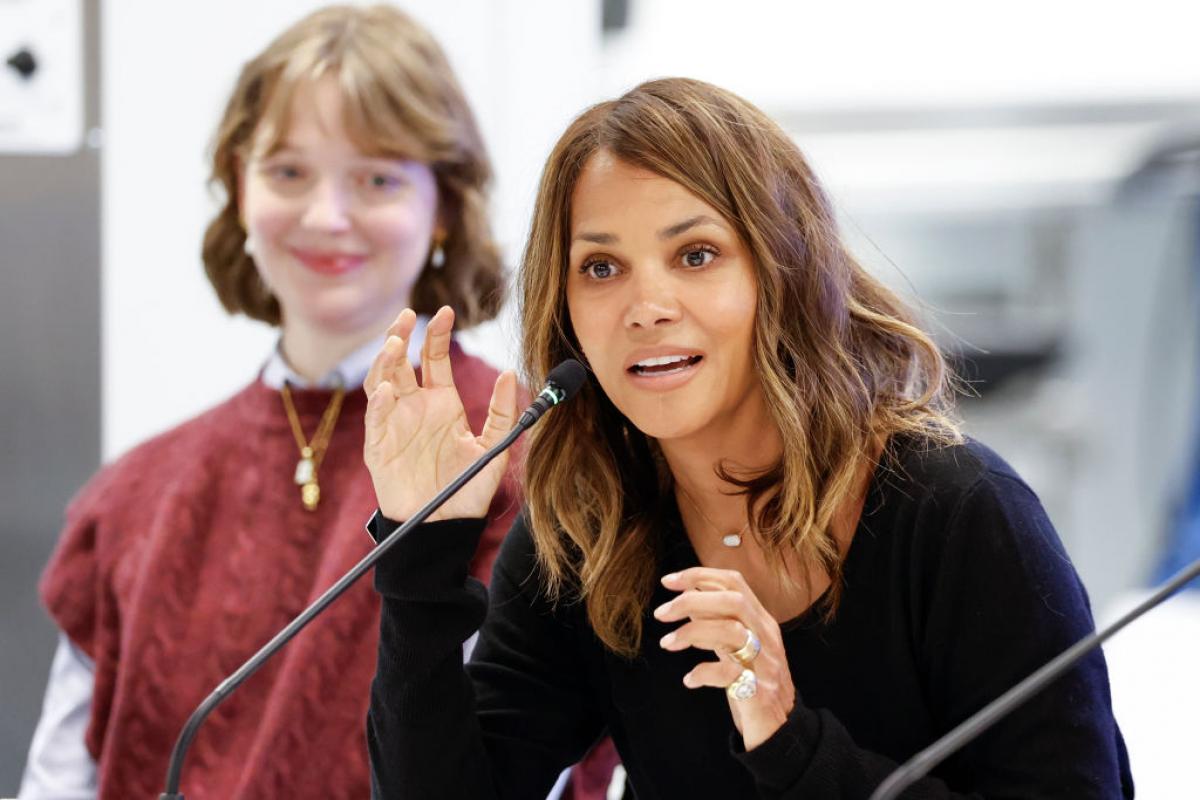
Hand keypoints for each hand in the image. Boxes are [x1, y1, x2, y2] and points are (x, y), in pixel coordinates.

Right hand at [363, 305, 516, 521]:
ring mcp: (393, 424)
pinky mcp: (379, 447)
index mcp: (441, 403)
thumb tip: (510, 372)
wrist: (445, 527)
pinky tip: (388, 389)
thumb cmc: (467, 490)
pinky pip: (375, 419)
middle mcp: (414, 408)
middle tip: (407, 316)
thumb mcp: (493, 448)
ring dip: (384, 361)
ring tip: (395, 343)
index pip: (433, 358)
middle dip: (400, 335)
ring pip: (381, 381)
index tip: (445, 311)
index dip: (436, 334)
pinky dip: (379, 402)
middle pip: (400, 361)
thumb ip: (501, 411)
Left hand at [654, 567, 795, 750]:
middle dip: (692, 600)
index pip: (734, 583)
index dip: (700, 575)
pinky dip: (703, 673)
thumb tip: (689, 597)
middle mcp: (766, 636)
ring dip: (692, 633)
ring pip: (730, 631)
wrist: (781, 728)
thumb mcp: (739, 645)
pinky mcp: (757, 691)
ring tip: (668, 643)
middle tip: (662, 613)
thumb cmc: (754, 683)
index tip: (669, 581)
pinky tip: (690, 680)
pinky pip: (728, 673)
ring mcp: (764, 662)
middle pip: (733, 600)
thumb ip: (719, 620)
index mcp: (761, 621)